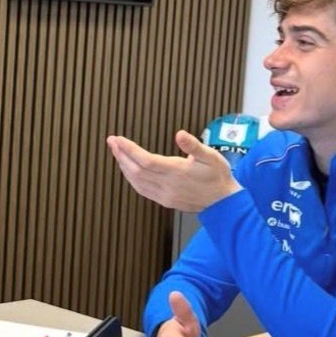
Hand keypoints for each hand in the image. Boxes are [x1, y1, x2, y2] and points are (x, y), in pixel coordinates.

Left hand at [106, 130, 241, 211]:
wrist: (223, 202)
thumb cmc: (218, 176)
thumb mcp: (211, 156)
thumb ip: (194, 145)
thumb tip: (179, 134)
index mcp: (177, 172)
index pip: (146, 160)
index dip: (129, 150)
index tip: (118, 139)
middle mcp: (168, 185)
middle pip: (136, 171)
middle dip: (121, 155)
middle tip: (112, 142)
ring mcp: (165, 195)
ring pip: (136, 181)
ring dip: (123, 166)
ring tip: (116, 152)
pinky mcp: (164, 201)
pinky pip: (142, 190)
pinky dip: (131, 178)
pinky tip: (128, 169)